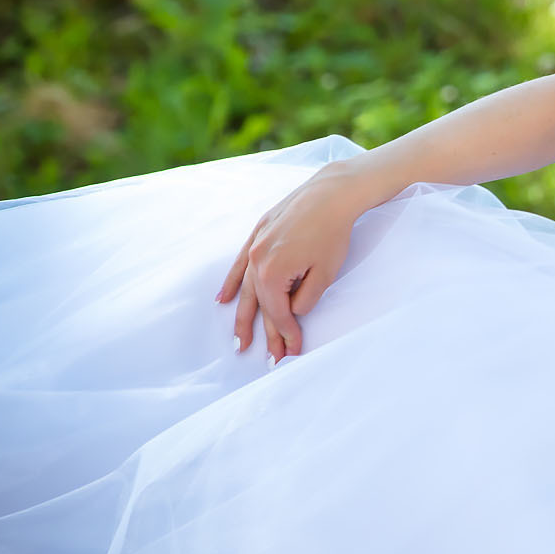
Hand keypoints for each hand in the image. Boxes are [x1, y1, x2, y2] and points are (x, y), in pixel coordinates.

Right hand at [215, 164, 376, 362]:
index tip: (293, 351)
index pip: (278, 313)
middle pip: (259, 306)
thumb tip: (293, 311)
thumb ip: (306, 299)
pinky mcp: (258, 233)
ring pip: (246, 289)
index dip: (287, 334)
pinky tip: (222, 300)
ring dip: (243, 316)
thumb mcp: (325, 274)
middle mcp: (256, 261)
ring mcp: (254, 246)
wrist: (332, 193)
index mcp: (272, 274)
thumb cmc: (332, 233)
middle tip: (269, 360)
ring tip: (239, 340)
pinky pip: (239, 264)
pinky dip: (231, 282)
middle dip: (265, 334)